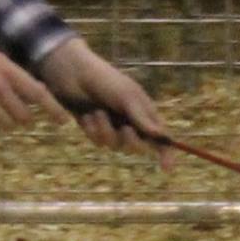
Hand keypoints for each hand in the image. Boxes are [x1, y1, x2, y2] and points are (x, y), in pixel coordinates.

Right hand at [0, 34, 64, 135]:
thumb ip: (17, 76)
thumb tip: (39, 92)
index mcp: (7, 71)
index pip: (38, 94)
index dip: (54, 109)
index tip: (64, 120)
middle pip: (25, 117)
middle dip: (24, 118)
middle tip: (15, 111)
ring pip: (8, 126)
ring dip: (6, 122)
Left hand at [38, 38, 175, 170]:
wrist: (72, 73)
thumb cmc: (104, 80)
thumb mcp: (126, 97)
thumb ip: (141, 117)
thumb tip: (160, 135)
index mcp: (143, 110)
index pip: (160, 136)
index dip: (166, 152)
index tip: (167, 167)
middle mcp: (130, 120)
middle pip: (137, 146)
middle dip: (131, 141)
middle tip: (124, 129)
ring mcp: (112, 125)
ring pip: (115, 145)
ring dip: (106, 132)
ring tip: (96, 112)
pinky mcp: (94, 129)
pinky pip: (98, 142)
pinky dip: (92, 130)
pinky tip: (85, 115)